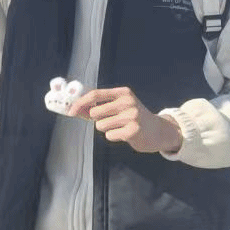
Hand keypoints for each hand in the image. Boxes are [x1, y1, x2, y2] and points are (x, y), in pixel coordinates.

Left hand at [66, 86, 182, 153]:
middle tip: (112, 121)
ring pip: (100, 126)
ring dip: (107, 129)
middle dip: (97, 120)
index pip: (94, 95)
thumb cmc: (133, 117)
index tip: (70, 111)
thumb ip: (99, 106)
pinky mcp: (133, 131)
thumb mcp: (119, 106)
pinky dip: (114, 136)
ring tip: (121, 127)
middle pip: (94, 113)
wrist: (159, 130)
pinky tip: (125, 134)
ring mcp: (131, 116)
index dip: (79, 103)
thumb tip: (74, 108)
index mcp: (123, 93)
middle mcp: (128, 102)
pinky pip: (109, 135)